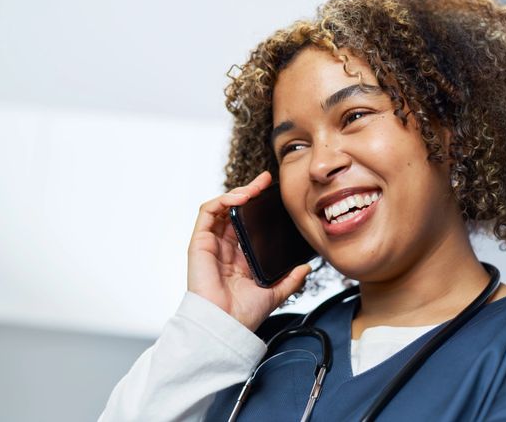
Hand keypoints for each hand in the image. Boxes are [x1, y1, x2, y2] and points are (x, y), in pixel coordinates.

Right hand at [187, 171, 311, 331]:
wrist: (227, 324)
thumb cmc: (244, 313)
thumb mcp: (275, 292)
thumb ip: (290, 279)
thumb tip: (306, 267)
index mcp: (239, 255)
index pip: (247, 221)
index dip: (257, 204)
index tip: (273, 191)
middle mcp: (223, 246)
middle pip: (233, 209)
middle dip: (249, 190)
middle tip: (266, 180)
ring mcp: (210, 243)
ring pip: (220, 206)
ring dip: (237, 192)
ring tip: (254, 189)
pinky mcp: (199, 242)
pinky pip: (207, 212)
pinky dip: (222, 200)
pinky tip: (239, 198)